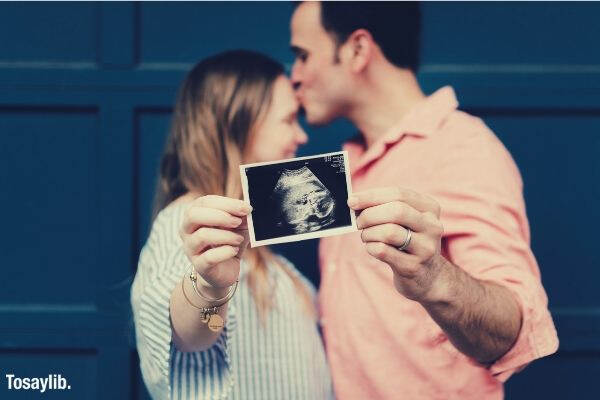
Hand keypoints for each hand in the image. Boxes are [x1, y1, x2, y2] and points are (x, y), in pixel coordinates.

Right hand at [179, 195, 251, 294]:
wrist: (225, 270)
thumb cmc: (229, 242)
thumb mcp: (237, 226)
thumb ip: (241, 216)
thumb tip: (246, 208)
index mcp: (194, 214)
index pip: (204, 202)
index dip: (226, 203)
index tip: (246, 208)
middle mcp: (186, 230)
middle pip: (193, 215)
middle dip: (220, 216)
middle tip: (238, 222)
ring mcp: (190, 248)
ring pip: (202, 236)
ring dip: (226, 235)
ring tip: (239, 239)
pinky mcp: (199, 265)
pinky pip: (209, 257)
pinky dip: (225, 252)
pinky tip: (234, 250)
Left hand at [348, 187, 445, 301]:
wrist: (427, 276)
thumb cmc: (408, 240)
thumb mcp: (405, 220)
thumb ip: (385, 207)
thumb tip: (355, 201)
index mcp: (430, 208)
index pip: (399, 194)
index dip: (371, 196)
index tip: (352, 200)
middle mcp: (432, 226)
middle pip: (396, 211)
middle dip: (370, 215)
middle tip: (358, 222)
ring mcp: (425, 248)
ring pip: (389, 232)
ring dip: (369, 233)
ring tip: (367, 236)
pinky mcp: (413, 266)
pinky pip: (383, 251)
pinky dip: (370, 247)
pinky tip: (372, 248)